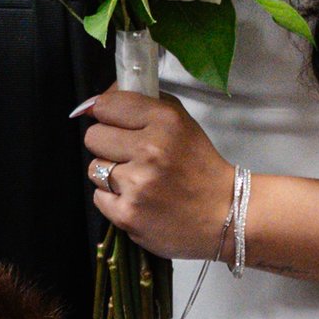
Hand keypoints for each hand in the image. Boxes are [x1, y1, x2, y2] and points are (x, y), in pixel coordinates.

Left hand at [78, 85, 236, 260]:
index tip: (113, 121)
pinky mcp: (127, 214)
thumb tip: (94, 103)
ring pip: (94, 168)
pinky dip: (114, 199)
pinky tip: (137, 199)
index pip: (107, 105)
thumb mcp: (181, 122)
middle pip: (93, 137)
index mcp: (166, 120)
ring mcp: (137, 184)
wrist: (225, 215)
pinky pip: (98, 197)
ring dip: (111, 173)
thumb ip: (143, 104)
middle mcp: (150, 150)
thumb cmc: (199, 165)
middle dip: (108, 144)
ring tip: (137, 179)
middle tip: (130, 154)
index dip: (106, 113)